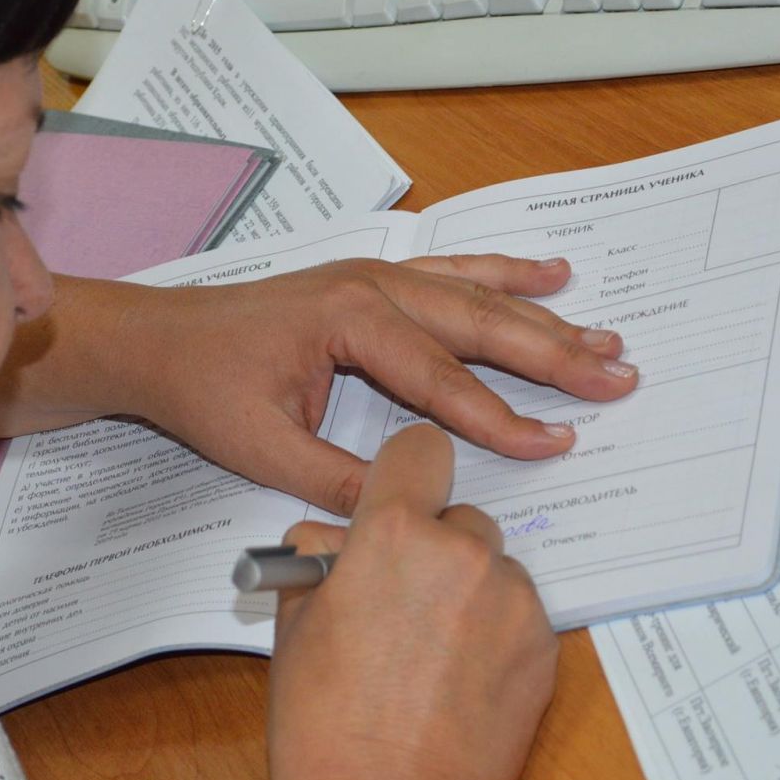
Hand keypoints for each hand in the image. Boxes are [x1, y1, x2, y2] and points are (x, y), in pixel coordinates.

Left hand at [104, 254, 636, 514]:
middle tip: (618, 375)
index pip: (439, 378)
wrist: (160, 341)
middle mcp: (371, 286)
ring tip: (605, 333)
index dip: (499, 417)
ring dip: (543, 317)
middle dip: (552, 354)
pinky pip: (452, 273)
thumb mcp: (263, 448)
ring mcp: (374, 277)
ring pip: (475, 296)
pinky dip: (503, 273)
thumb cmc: (205, 387)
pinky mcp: (372, 283)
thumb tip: (410, 506)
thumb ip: (339, 479)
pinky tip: (550, 275)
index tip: (556, 443)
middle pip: (477, 323)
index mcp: (347, 319)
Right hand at [266, 424, 557, 779]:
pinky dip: (495, 635)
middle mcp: (463, 554)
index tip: (399, 499)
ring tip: (429, 654)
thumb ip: (319, 561)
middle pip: (459, 516)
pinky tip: (458, 681)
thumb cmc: (327, 729)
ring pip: (493, 567)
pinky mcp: (544, 647)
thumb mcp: (295, 625)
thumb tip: (329, 541)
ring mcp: (512, 601)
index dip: (405, 474)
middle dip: (434, 547)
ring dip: (468, 591)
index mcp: (393, 534)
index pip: (420, 449)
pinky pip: (518, 614)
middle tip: (402, 603)